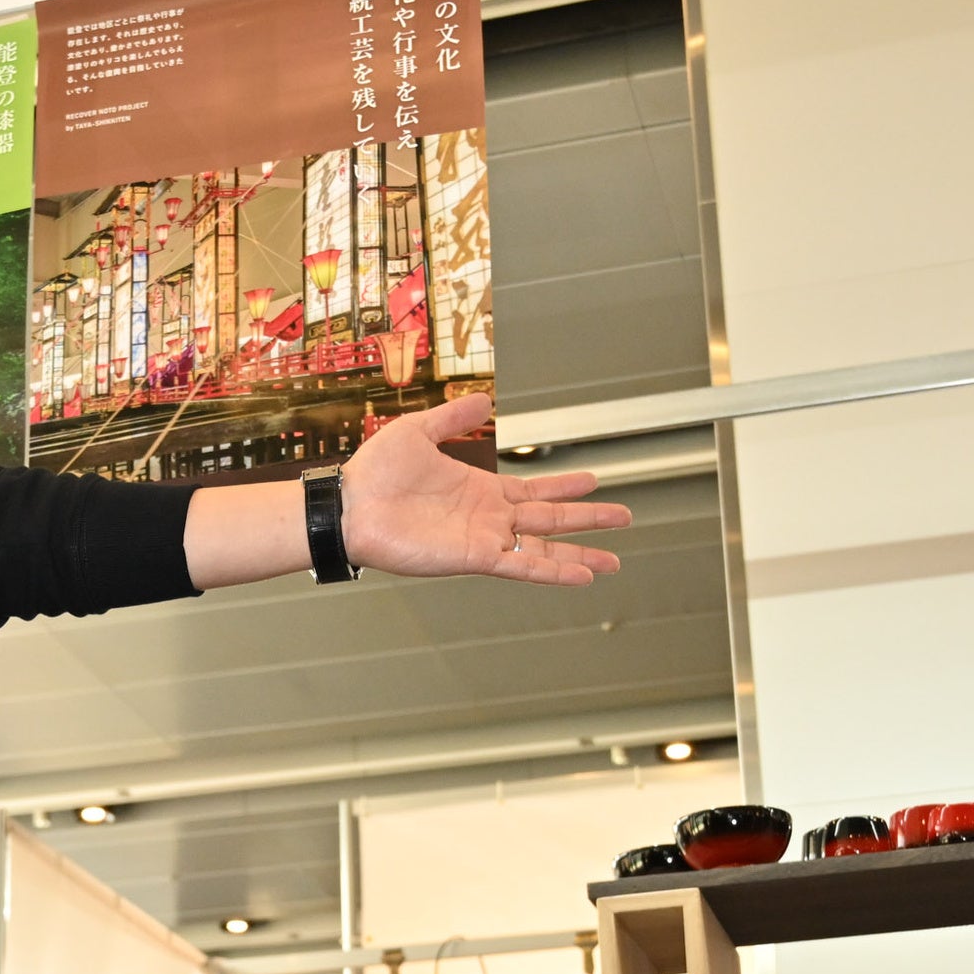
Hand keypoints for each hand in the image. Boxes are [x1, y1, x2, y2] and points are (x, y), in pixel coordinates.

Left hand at [341, 395, 627, 585]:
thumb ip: (454, 418)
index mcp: (479, 489)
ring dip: (580, 552)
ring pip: (543, 548)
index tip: (593, 481)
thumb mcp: (419, 431)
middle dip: (587, 520)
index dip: (564, 485)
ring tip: (614, 559)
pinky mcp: (474, 558)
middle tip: (623, 518)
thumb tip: (483, 398)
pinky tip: (582, 575)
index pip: (533, 490)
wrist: (350, 505)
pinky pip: (522, 567)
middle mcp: (487, 517)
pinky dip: (553, 571)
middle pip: (550, 519)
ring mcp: (484, 539)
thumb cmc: (375, 473)